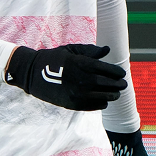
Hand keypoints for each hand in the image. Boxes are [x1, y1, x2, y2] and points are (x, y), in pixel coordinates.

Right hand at [4, 44, 126, 110]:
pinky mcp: (72, 104)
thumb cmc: (54, 58)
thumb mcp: (71, 50)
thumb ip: (90, 51)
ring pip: (103, 97)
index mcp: (82, 63)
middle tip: (123, 85)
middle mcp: (81, 79)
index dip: (117, 72)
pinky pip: (93, 106)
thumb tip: (107, 50)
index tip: (121, 73)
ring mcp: (77, 93)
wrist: (33, 73)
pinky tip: (103, 101)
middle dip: (117, 85)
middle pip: (107, 84)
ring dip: (112, 95)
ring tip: (115, 94)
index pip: (107, 69)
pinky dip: (101, 104)